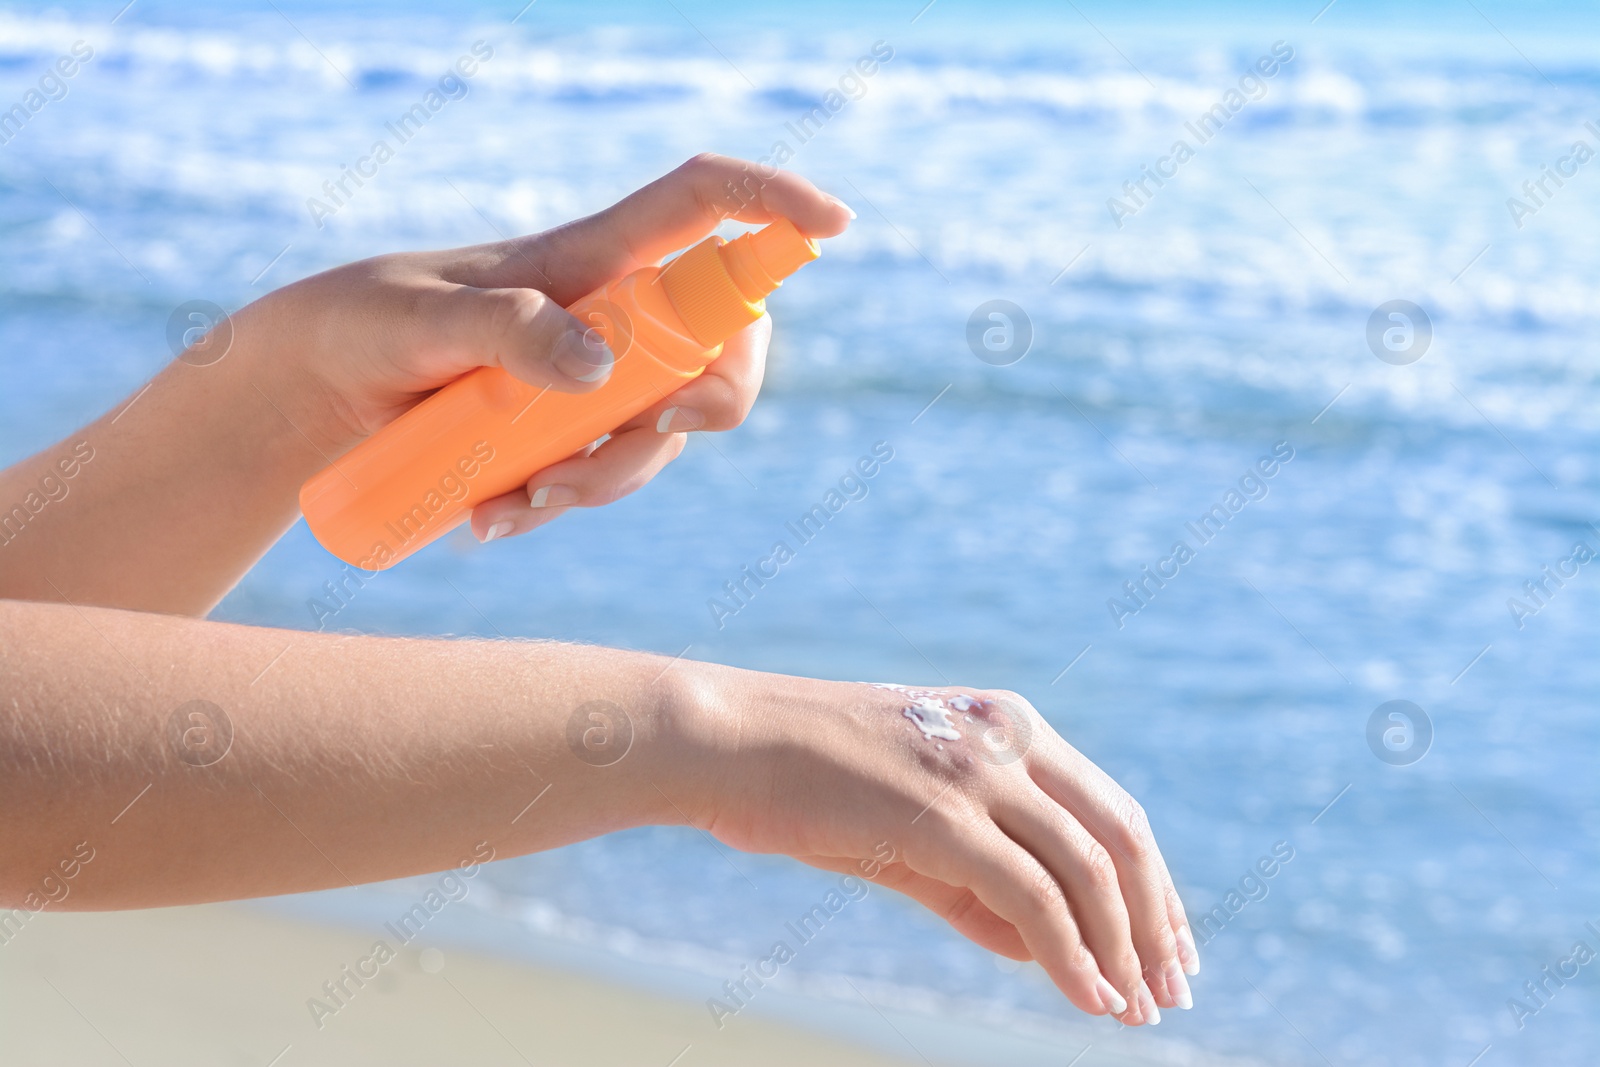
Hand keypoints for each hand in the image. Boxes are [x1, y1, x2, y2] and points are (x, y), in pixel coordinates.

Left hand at [253, 153, 852, 540]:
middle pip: (720, 343)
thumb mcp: (419, 324)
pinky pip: (605, 474)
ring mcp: (594, 378)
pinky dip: (563, 505)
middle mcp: (610, 313)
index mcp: (589, 257)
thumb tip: (603, 367)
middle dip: (709, 403)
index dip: (772, 206)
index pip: (701, 206)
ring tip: (517, 505)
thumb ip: (505, 330)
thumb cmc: (360, 325)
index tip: (836, 226)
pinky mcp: (566, 431)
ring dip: (609, 478)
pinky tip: (493, 521)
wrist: (311, 396)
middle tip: (658, 435)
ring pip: (662, 431)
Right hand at [663, 666, 1197, 1025]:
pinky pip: (1034, 897)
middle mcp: (1010, 739)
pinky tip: (1089, 997)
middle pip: (1122, 837)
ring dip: (1123, 949)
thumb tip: (1041, 949)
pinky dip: (1071, 954)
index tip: (1170, 946)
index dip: (1153, 886)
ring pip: (1089, 869)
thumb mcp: (910, 827)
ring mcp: (977, 772)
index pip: (1112, 811)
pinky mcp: (942, 815)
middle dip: (1156, 921)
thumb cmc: (808, 781)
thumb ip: (977, 883)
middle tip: (1171, 990)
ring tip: (1134, 1009)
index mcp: (1011, 726)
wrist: (728, 742)